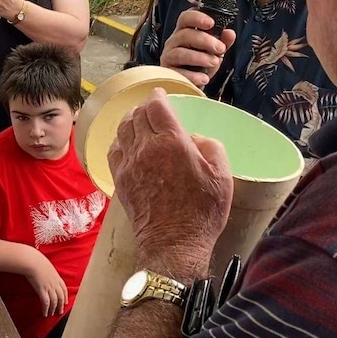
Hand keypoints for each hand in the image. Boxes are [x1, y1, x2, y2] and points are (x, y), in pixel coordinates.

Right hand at [26, 252, 67, 316]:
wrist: (33, 261)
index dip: (65, 296)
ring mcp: (49, 287)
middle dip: (61, 305)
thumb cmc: (37, 260)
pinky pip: (46, 302)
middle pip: (60, 296)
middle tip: (60, 311)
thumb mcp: (46, 265)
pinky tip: (45, 313)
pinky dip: (46, 309)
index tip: (65, 301)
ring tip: (52, 314)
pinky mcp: (42, 290)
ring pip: (54, 301)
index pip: (64, 288)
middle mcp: (54, 283)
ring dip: (54, 308)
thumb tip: (46, 271)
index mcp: (56, 276)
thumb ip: (48, 270)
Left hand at [108, 88, 232, 266]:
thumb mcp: (222, 176)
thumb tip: (194, 138)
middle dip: (145, 107)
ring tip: (138, 120)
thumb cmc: (202, 213)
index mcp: (172, 142)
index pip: (156, 106)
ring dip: (130, 120)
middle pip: (138, 115)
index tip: (160, 94)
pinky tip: (126, 142)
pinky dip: (119, 140)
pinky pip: (114, 150)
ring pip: (123, 130)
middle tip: (151, 108)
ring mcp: (130, 163)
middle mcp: (147, 148)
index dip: (157, 96)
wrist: (174, 244)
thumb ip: (210, 147)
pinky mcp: (121, 179)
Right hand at [160, 9, 235, 87]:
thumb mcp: (214, 52)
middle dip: (204, 40)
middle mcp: (174, 42)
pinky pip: (178, 73)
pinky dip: (192, 76)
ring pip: (180, 53)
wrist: (190, 86)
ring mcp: (169, 56)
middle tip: (220, 48)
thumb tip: (230, 33)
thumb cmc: (200, 64)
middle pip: (185, 34)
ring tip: (214, 62)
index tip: (211, 23)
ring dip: (199, 57)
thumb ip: (222, 42)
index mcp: (184, 31)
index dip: (197, 17)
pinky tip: (204, 78)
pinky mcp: (168, 73)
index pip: (186, 18)